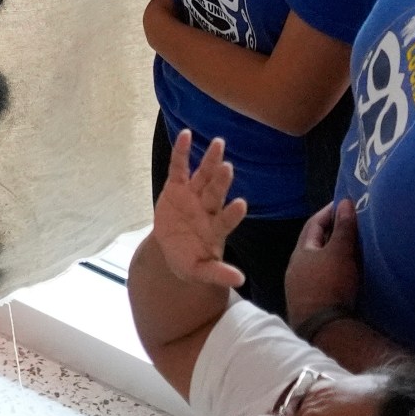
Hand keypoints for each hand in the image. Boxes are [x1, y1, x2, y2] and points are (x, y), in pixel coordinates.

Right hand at [153, 130, 248, 288]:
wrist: (174, 250)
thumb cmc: (191, 262)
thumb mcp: (201, 272)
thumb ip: (218, 273)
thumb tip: (240, 280)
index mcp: (215, 229)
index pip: (226, 220)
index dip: (232, 213)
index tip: (240, 204)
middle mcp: (207, 209)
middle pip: (215, 193)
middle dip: (221, 181)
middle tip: (228, 167)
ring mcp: (193, 196)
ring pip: (203, 176)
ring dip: (210, 160)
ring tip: (218, 143)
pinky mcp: (176, 187)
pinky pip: (179, 168)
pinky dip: (181, 152)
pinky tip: (185, 135)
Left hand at [285, 198, 361, 320]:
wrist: (324, 326)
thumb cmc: (330, 284)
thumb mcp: (339, 253)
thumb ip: (343, 229)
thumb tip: (345, 202)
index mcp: (301, 252)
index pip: (314, 225)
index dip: (329, 213)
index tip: (344, 204)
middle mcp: (297, 267)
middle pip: (315, 243)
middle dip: (332, 232)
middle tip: (352, 224)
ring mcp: (302, 285)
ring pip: (319, 261)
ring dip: (334, 253)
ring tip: (354, 247)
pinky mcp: (312, 300)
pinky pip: (323, 277)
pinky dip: (335, 269)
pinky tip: (347, 274)